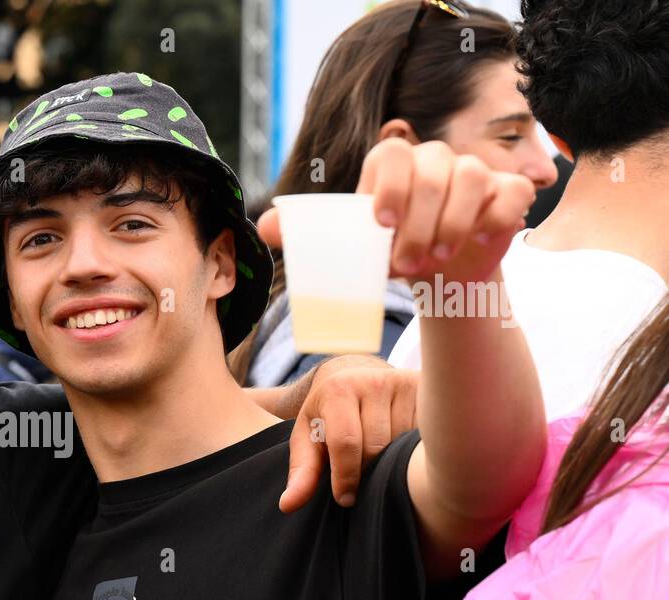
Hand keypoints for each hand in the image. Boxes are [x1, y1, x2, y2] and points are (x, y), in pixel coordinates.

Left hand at [259, 139, 534, 287]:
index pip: (390, 153)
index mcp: (392, 166)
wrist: (437, 272)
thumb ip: (308, 232)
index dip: (388, 185)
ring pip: (471, 179)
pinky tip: (481, 241)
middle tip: (406, 264)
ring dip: (452, 224)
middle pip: (432, 171)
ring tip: (435, 259)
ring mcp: (475, 173)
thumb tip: (264, 229)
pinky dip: (496, 219)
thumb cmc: (388, 250)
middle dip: (418, 222)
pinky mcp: (507, 192)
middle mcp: (434, 161)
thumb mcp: (348, 243)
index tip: (381, 224)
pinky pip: (510, 194)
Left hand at [281, 355, 418, 511]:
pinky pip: (423, 435)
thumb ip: (301, 472)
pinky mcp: (424, 389)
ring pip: (403, 444)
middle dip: (369, 472)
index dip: (347, 477)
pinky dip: (413, 452)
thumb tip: (288, 506)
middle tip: (363, 482)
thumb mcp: (308, 438)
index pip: (346, 442)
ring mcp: (402, 383)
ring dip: (392, 464)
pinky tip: (402, 453)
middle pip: (377, 447)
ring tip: (381, 466)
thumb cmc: (326, 416)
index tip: (345, 499)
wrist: (352, 376)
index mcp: (337, 390)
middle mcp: (372, 381)